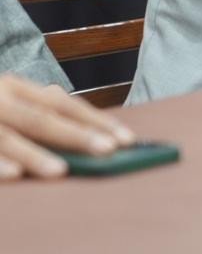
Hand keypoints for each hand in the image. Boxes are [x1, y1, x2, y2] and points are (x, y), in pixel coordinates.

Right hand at [0, 74, 134, 180]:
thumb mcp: (12, 104)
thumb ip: (41, 115)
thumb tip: (94, 141)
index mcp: (17, 89)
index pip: (63, 104)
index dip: (94, 120)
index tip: (126, 139)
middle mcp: (0, 100)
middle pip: (41, 119)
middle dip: (76, 136)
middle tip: (108, 150)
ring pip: (9, 138)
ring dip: (36, 155)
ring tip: (62, 171)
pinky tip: (16, 175)